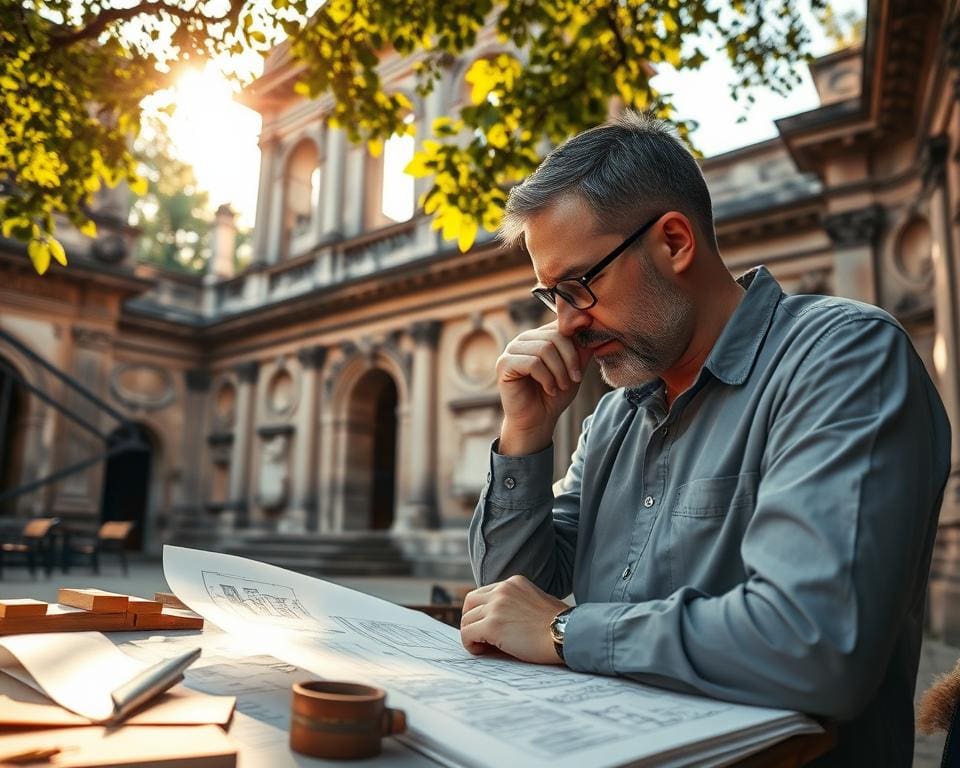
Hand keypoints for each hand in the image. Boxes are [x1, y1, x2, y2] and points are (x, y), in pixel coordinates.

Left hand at [459, 575, 569, 664]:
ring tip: (485, 647)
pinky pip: (467, 634)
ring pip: (466, 619)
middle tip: (481, 637)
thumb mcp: (536, 602)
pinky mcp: (492, 625)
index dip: (482, 612)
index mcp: (513, 583)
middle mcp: (503, 590)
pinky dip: (470, 645)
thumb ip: (517, 604)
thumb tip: (502, 621)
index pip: (484, 593)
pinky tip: (482, 651)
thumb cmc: (558, 626)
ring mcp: (496, 606)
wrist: (567, 634)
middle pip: (470, 603)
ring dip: (472, 635)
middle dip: (471, 620)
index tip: (488, 627)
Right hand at [496, 321, 593, 454]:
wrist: (538, 421)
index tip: (581, 366)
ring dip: (559, 372)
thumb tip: (590, 322)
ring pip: (544, 349)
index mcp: (540, 335)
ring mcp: (512, 349)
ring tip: (561, 387)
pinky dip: (546, 378)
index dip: (576, 343)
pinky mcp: (504, 364)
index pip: (561, 325)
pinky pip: (532, 363)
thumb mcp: (574, 368)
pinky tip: (549, 390)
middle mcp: (524, 339)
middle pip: (555, 336)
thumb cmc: (555, 395)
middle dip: (570, 360)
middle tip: (574, 380)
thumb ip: (581, 347)